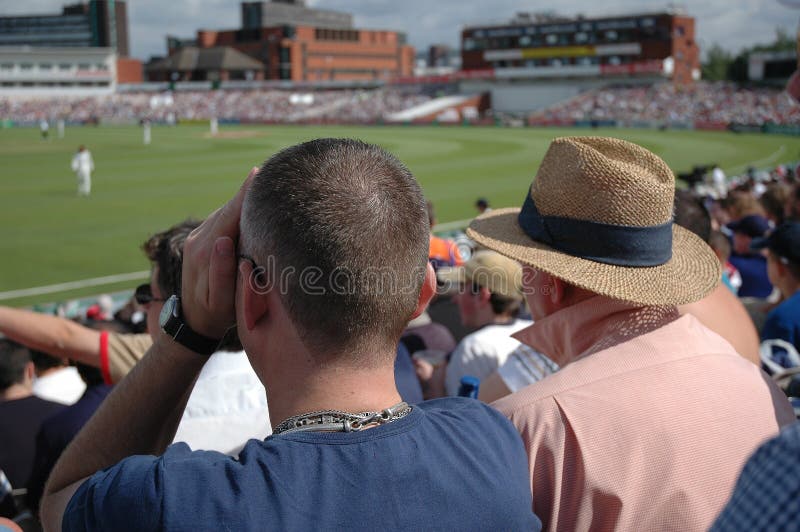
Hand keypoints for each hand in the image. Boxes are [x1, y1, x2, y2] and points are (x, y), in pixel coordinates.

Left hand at [180, 167, 257, 338]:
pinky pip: (224, 219)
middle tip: (273, 171)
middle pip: (229, 207)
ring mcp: (199, 237)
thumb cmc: (213, 315)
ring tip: (268, 184)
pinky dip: (239, 210)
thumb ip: (221, 272)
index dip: (246, 194)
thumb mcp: (219, 302)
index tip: (261, 173)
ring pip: (226, 211)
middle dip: (249, 190)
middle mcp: (200, 239)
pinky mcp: (202, 239)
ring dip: (245, 199)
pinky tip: (254, 205)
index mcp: (205, 251)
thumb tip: (224, 240)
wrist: (192, 323)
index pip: (230, 215)